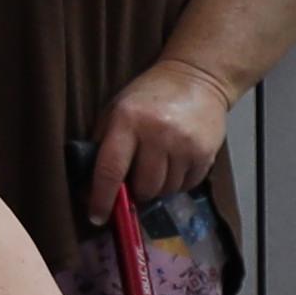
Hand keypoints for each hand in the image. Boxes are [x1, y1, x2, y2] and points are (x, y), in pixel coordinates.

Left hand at [100, 57, 239, 207]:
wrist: (196, 77)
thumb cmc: (148, 95)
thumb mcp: (116, 110)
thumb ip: (102, 144)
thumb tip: (90, 188)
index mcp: (128, 121)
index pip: (110, 169)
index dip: (102, 198)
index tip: (97, 217)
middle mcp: (158, 134)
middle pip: (143, 187)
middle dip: (135, 191)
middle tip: (134, 181)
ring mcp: (184, 145)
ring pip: (166, 190)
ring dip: (157, 188)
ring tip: (156, 168)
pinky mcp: (205, 153)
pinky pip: (186, 186)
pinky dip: (177, 183)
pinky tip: (174, 165)